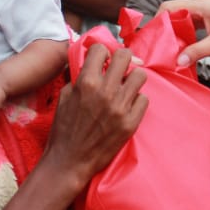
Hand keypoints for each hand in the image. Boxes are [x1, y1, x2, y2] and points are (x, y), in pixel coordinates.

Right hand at [45, 45, 147, 184]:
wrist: (70, 161)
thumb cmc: (65, 129)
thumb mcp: (64, 96)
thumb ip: (79, 77)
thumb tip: (90, 62)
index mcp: (86, 82)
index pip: (100, 49)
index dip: (101, 52)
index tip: (103, 59)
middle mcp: (105, 91)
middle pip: (126, 56)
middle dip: (122, 60)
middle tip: (119, 69)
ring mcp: (120, 107)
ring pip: (140, 75)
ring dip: (132, 79)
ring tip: (126, 88)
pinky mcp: (130, 123)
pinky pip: (144, 99)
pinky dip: (137, 101)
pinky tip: (128, 106)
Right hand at [156, 0, 209, 66]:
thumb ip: (197, 52)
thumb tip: (178, 61)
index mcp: (200, 4)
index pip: (168, 7)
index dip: (158, 21)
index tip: (154, 38)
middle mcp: (201, 3)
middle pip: (173, 12)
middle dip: (166, 29)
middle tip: (162, 47)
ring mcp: (206, 8)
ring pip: (183, 17)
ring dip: (177, 31)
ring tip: (174, 49)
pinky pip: (192, 21)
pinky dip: (187, 31)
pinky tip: (188, 45)